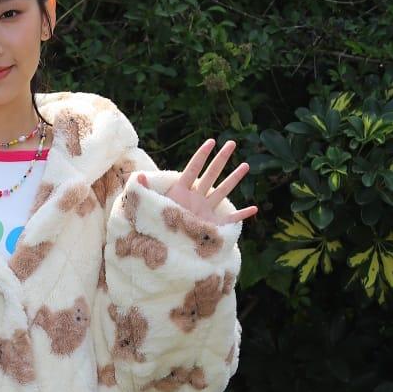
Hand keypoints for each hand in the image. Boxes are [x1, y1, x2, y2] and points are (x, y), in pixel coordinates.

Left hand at [137, 138, 258, 225]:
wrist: (163, 250)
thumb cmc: (155, 228)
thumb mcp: (148, 208)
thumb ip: (144, 192)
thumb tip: (138, 176)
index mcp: (181, 193)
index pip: (192, 170)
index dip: (201, 156)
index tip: (211, 141)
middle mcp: (195, 199)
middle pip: (211, 175)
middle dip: (221, 159)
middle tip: (232, 143)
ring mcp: (205, 211)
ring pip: (223, 192)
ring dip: (234, 179)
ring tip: (245, 165)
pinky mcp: (212, 226)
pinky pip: (230, 221)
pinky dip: (242, 215)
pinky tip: (255, 209)